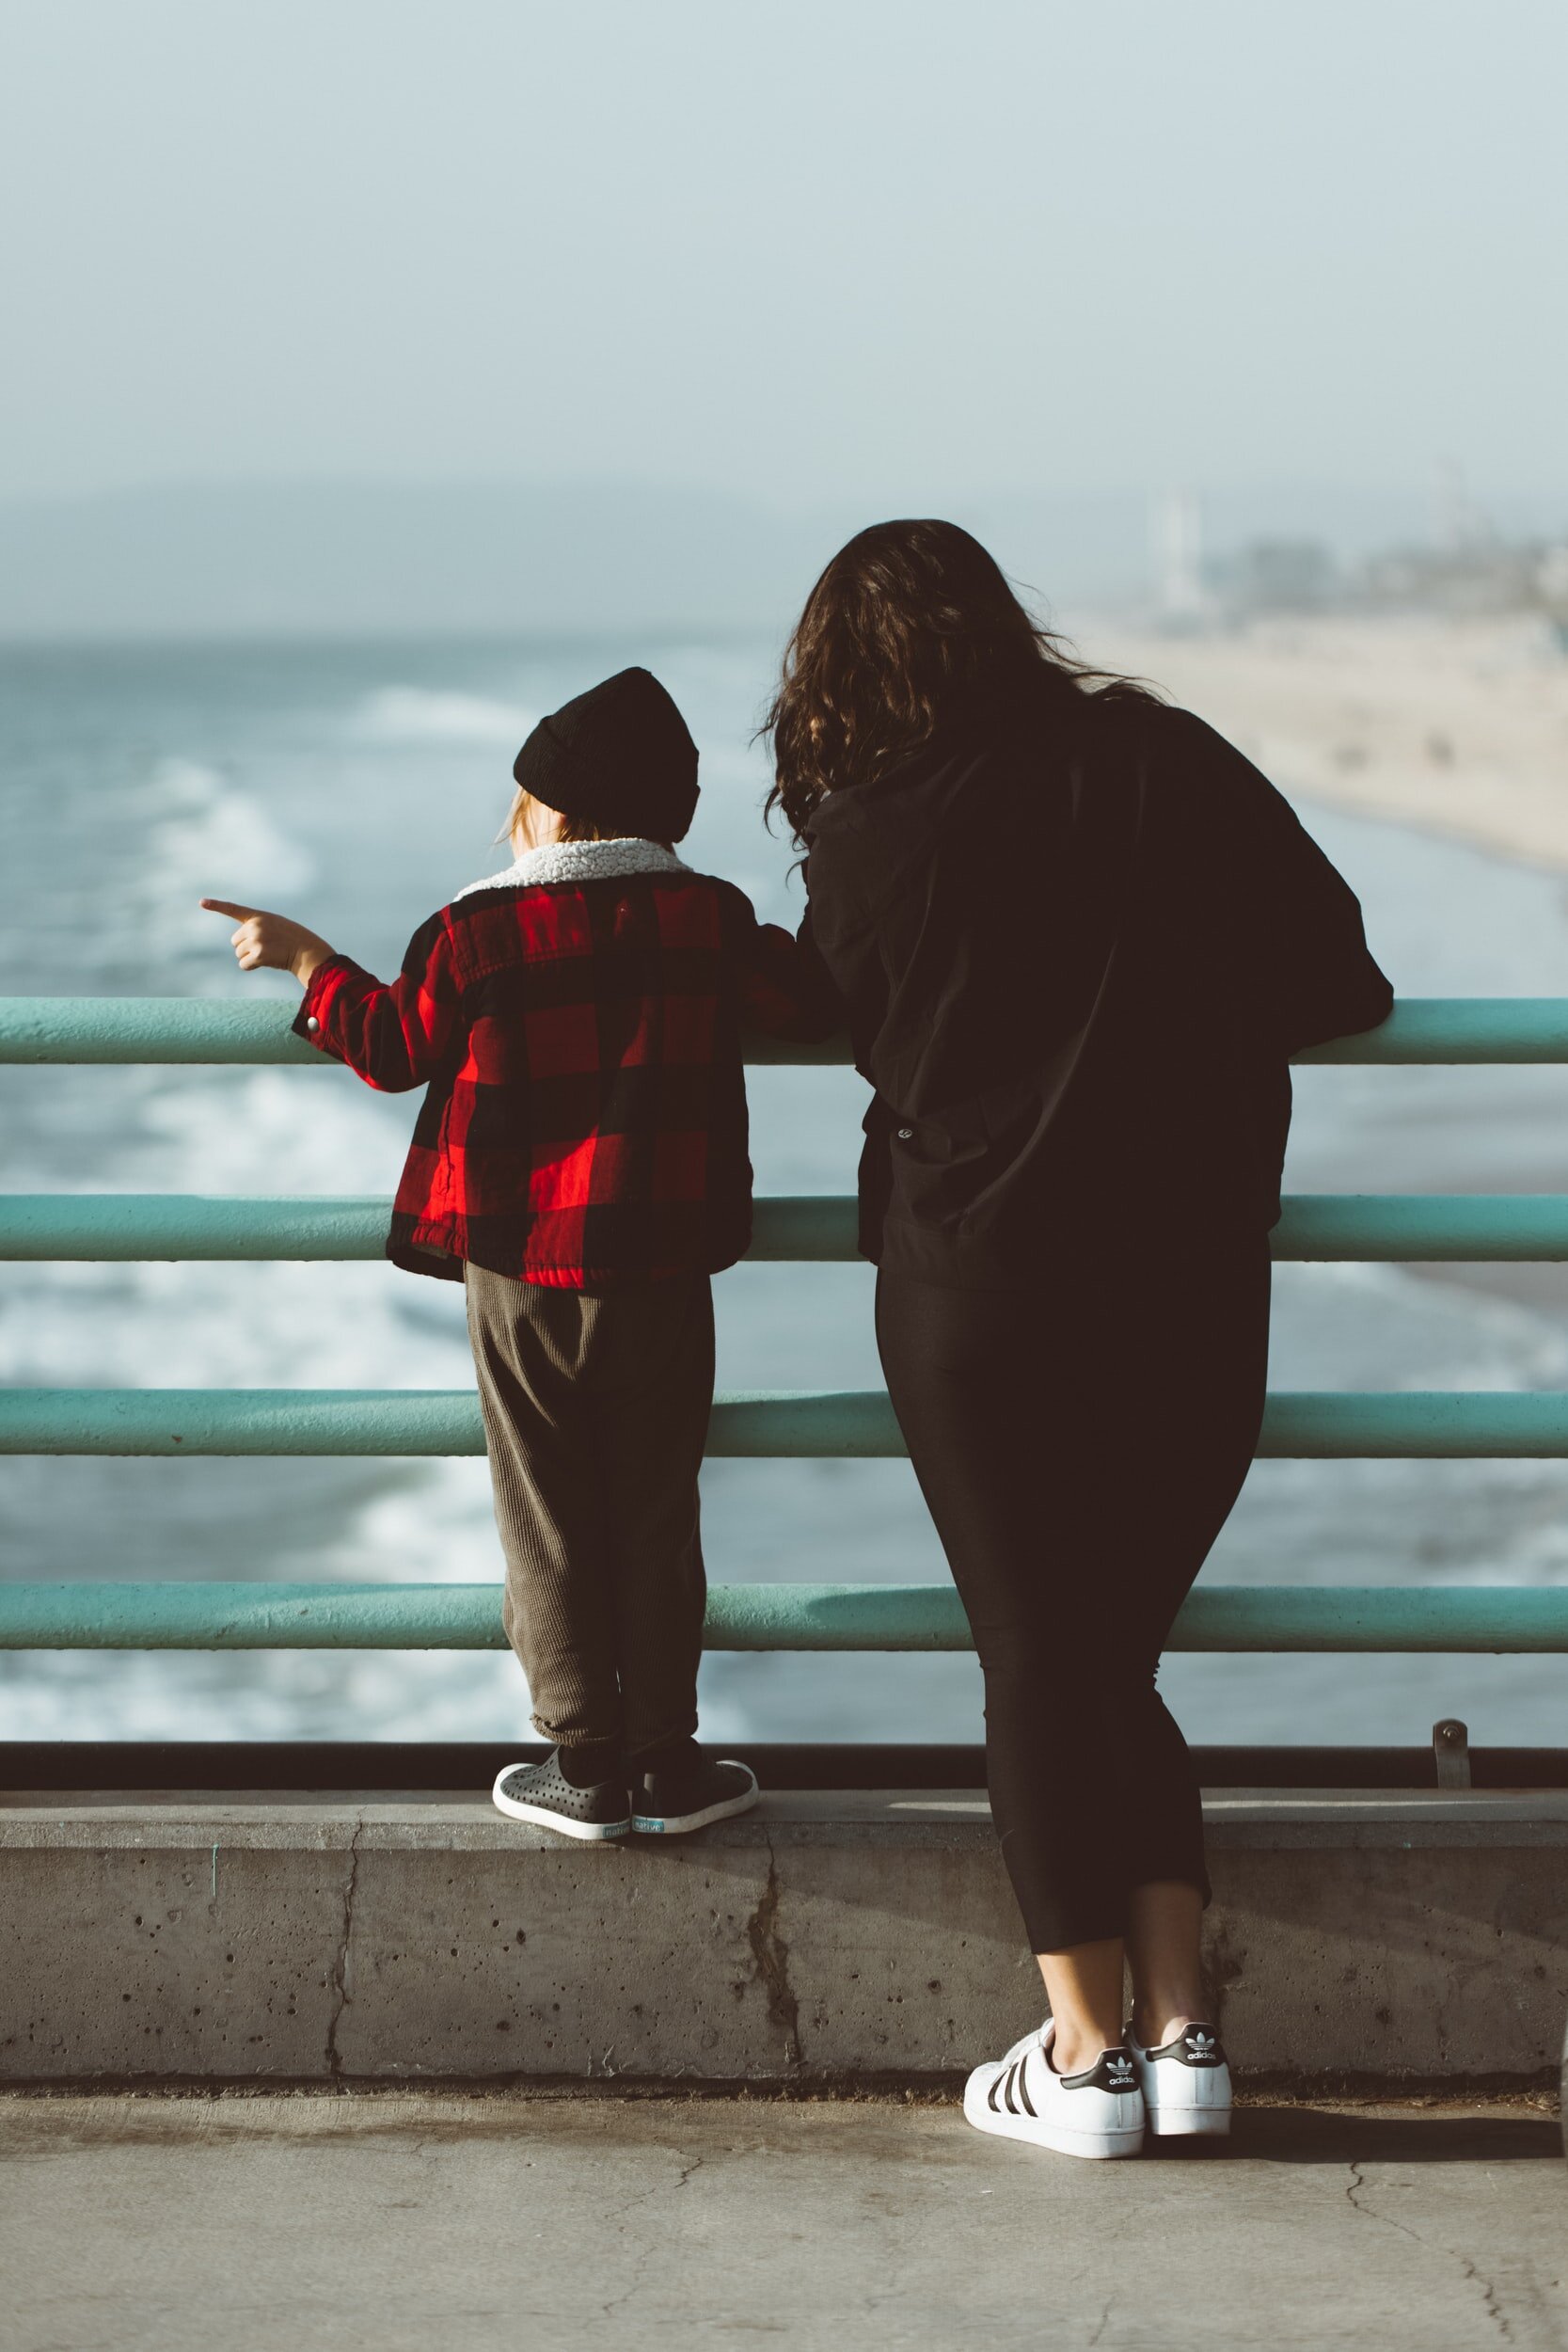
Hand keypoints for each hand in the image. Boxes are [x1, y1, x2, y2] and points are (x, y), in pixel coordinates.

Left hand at [199, 900, 334, 986]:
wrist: (307, 951)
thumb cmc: (293, 940)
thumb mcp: (275, 926)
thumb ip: (257, 928)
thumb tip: (239, 948)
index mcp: (258, 916)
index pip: (233, 909)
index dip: (216, 906)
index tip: (201, 902)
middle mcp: (255, 926)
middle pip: (235, 941)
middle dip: (246, 947)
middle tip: (266, 947)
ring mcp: (256, 940)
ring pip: (239, 953)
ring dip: (250, 957)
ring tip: (269, 954)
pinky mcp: (259, 954)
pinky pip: (244, 964)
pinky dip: (252, 966)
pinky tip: (266, 963)